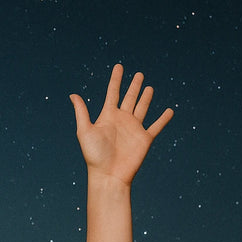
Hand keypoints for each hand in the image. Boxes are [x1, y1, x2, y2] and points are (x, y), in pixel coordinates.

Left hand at [69, 64, 173, 185]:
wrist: (108, 174)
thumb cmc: (94, 155)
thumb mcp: (85, 131)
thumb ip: (82, 112)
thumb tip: (73, 94)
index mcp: (107, 116)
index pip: (112, 93)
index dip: (116, 79)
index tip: (119, 66)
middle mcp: (122, 120)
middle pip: (129, 98)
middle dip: (133, 86)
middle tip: (139, 74)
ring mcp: (134, 128)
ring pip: (142, 108)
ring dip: (146, 98)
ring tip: (149, 87)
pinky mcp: (145, 138)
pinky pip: (156, 126)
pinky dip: (163, 119)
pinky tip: (169, 111)